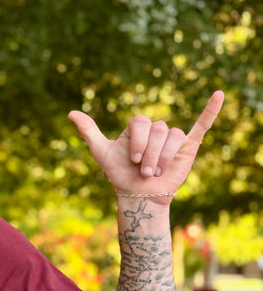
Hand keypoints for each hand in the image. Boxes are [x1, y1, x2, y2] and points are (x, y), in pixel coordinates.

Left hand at [68, 90, 223, 198]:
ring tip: (157, 171)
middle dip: (150, 153)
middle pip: (158, 129)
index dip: (137, 141)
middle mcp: (156, 129)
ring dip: (163, 156)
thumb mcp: (101, 152)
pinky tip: (219, 94)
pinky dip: (211, 110)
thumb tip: (71, 113)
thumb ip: (89, 132)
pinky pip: (201, 124)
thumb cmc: (120, 175)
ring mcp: (172, 137)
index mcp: (138, 126)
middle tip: (145, 171)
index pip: (140, 122)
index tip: (132, 160)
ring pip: (173, 137)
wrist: (139, 195)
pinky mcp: (188, 146)